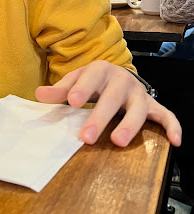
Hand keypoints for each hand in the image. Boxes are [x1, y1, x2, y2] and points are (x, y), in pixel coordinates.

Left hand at [35, 60, 180, 147]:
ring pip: (138, 109)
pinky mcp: (152, 106)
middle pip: (112, 98)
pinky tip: (175, 141)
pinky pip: (166, 116)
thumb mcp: (76, 81)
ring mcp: (139, 94)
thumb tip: (39, 95)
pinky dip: (172, 126)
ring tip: (118, 142)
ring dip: (129, 126)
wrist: (117, 75)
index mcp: (101, 71)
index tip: (72, 101)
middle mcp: (122, 80)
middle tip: (85, 137)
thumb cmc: (93, 81)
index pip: (90, 78)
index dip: (82, 89)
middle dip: (99, 118)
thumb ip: (60, 90)